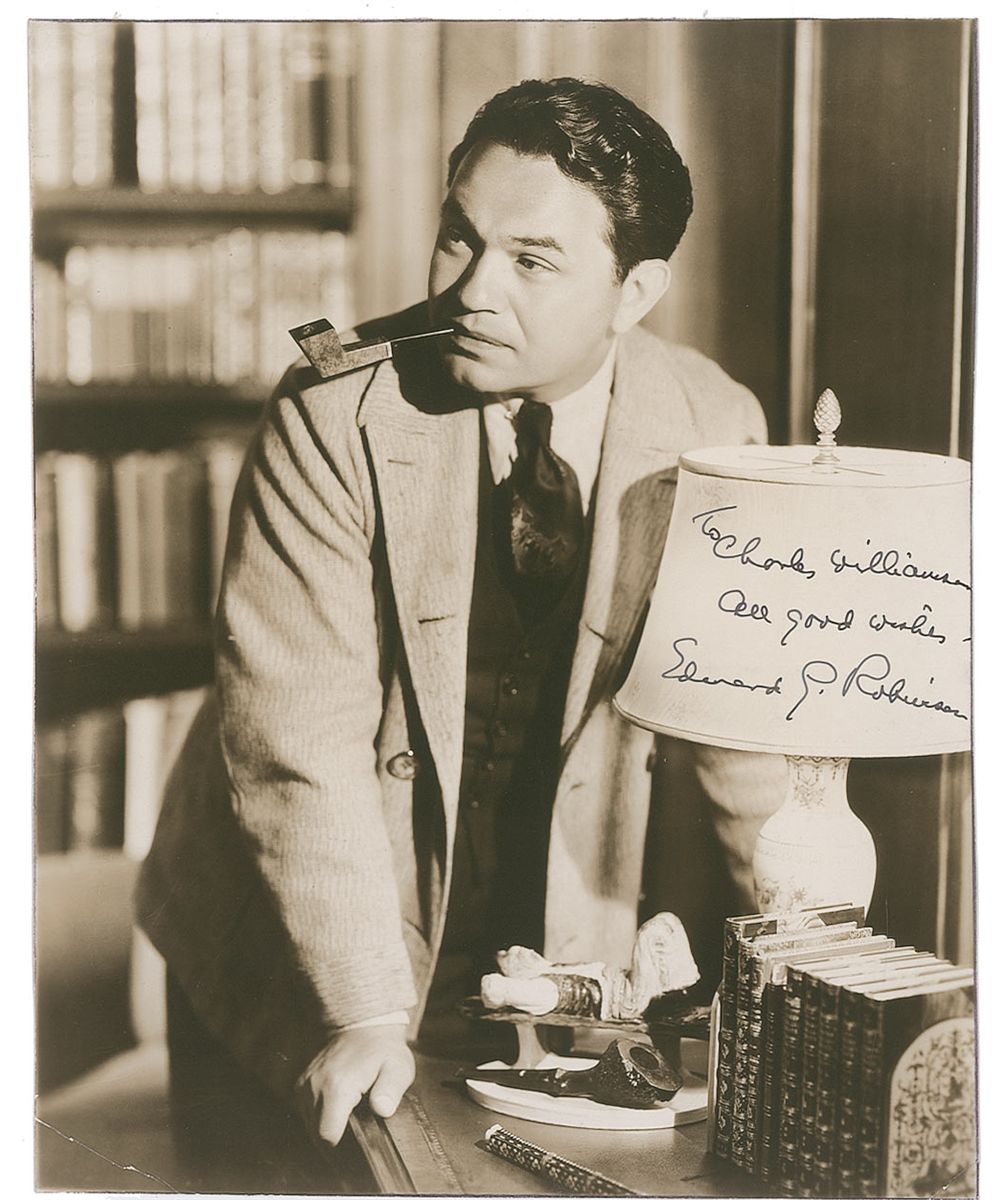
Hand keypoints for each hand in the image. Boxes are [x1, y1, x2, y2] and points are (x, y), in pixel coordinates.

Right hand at [297, 1025, 414, 1146]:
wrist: (364, 1025)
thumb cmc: (383, 1049)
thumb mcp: (398, 1067)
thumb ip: (391, 1090)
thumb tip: (383, 1109)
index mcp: (338, 1086)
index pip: (327, 1136)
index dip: (342, 1148)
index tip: (357, 1143)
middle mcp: (315, 1085)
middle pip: (316, 1135)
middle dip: (335, 1140)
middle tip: (356, 1132)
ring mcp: (305, 1083)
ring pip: (308, 1125)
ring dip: (325, 1127)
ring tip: (347, 1119)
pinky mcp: (302, 1082)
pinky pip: (304, 1111)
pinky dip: (318, 1116)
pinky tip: (336, 1111)